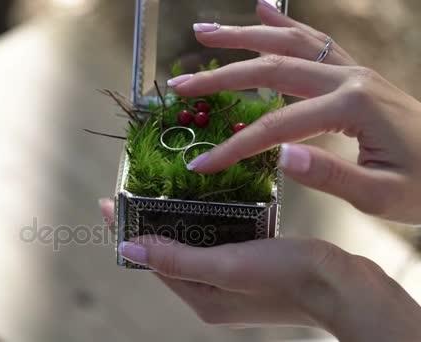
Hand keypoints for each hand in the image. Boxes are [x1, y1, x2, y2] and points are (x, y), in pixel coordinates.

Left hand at [99, 199, 420, 340]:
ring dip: (174, 219)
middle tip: (133, 190)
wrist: (345, 286)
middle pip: (167, 253)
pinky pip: (215, 241)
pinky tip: (203, 200)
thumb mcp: (225, 266)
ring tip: (160, 189)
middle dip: (147, 223)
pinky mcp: (249, 267)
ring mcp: (230, 281)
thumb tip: (128, 249)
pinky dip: (204, 221)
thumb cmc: (287, 277)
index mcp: (200, 298)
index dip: (126, 232)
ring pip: (191, 245)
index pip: (150, 261)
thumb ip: (176, 259)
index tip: (107, 203)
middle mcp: (210, 293)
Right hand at [170, 2, 420, 223]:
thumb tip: (280, 157)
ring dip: (242, 35)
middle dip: (220, 77)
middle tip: (181, 84)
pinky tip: (264, 9)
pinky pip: (315, 40)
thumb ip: (331, 175)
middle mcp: (349, 78)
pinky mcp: (356, 72)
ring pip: (288, 43)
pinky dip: (286, 22)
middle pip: (270, 68)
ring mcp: (353, 69)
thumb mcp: (382, 196)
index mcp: (351, 108)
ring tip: (204, 31)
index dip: (234, 147)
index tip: (202, 163)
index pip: (275, 127)